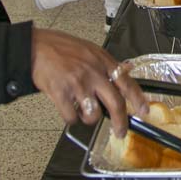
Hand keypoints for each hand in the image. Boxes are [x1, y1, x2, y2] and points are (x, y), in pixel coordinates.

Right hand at [31, 28, 148, 138]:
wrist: (36, 47)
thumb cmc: (61, 47)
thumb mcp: (90, 50)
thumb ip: (107, 64)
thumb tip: (125, 70)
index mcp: (103, 62)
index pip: (127, 83)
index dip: (138, 99)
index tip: (144, 111)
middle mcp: (94, 73)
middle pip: (115, 103)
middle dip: (120, 122)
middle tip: (120, 132)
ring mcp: (78, 84)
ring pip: (94, 114)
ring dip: (90, 119)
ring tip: (83, 111)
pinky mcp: (61, 94)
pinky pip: (71, 117)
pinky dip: (71, 118)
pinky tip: (68, 109)